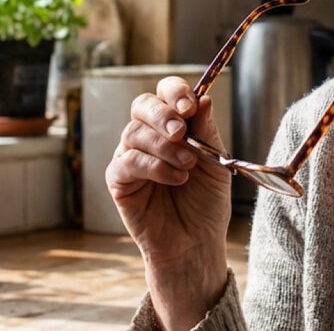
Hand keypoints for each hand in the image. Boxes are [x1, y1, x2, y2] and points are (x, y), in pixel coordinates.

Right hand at [106, 76, 230, 325]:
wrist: (196, 241)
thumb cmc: (206, 200)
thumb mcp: (215, 161)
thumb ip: (206, 131)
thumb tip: (204, 97)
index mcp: (173, 125)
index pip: (165, 93)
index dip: (175, 92)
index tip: (190, 105)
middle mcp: (148, 136)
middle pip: (142, 105)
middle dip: (163, 114)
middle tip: (181, 132)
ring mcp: (130, 156)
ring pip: (134, 133)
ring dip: (164, 147)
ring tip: (188, 165)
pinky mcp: (119, 181)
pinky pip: (127, 162)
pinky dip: (154, 167)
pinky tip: (176, 179)